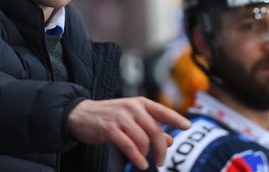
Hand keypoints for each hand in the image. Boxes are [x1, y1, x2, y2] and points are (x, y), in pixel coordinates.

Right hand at [67, 96, 190, 169]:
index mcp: (140, 103)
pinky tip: (140, 164)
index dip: (176, 119)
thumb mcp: (132, 118)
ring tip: (145, 160)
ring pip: (143, 139)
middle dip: (161, 148)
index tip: (188, 126)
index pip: (162, 111)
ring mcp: (121, 118)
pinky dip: (137, 157)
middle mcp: (132, 108)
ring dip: (147, 154)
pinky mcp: (110, 130)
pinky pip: (129, 146)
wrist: (80, 114)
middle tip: (162, 161)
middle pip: (155, 130)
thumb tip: (170, 140)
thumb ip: (151, 127)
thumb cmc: (110, 117)